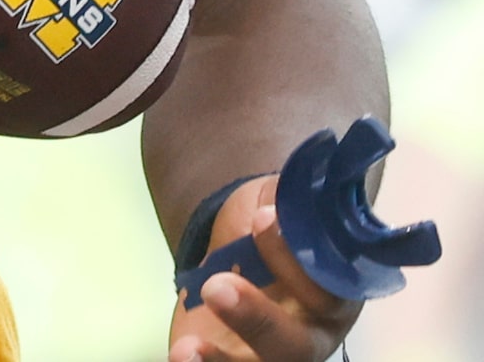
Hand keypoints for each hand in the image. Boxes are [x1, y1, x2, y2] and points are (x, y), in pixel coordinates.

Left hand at [167, 175, 358, 361]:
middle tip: (217, 287)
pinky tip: (178, 357)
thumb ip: (293, 196)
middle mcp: (310, 335)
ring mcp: (272, 356)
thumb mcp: (282, 204)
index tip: (262, 217)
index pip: (328, 289)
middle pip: (294, 344)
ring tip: (186, 351)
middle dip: (258, 319)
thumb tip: (304, 169)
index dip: (295, 260)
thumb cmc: (273, 232)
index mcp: (334, 294)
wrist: (242, 258)